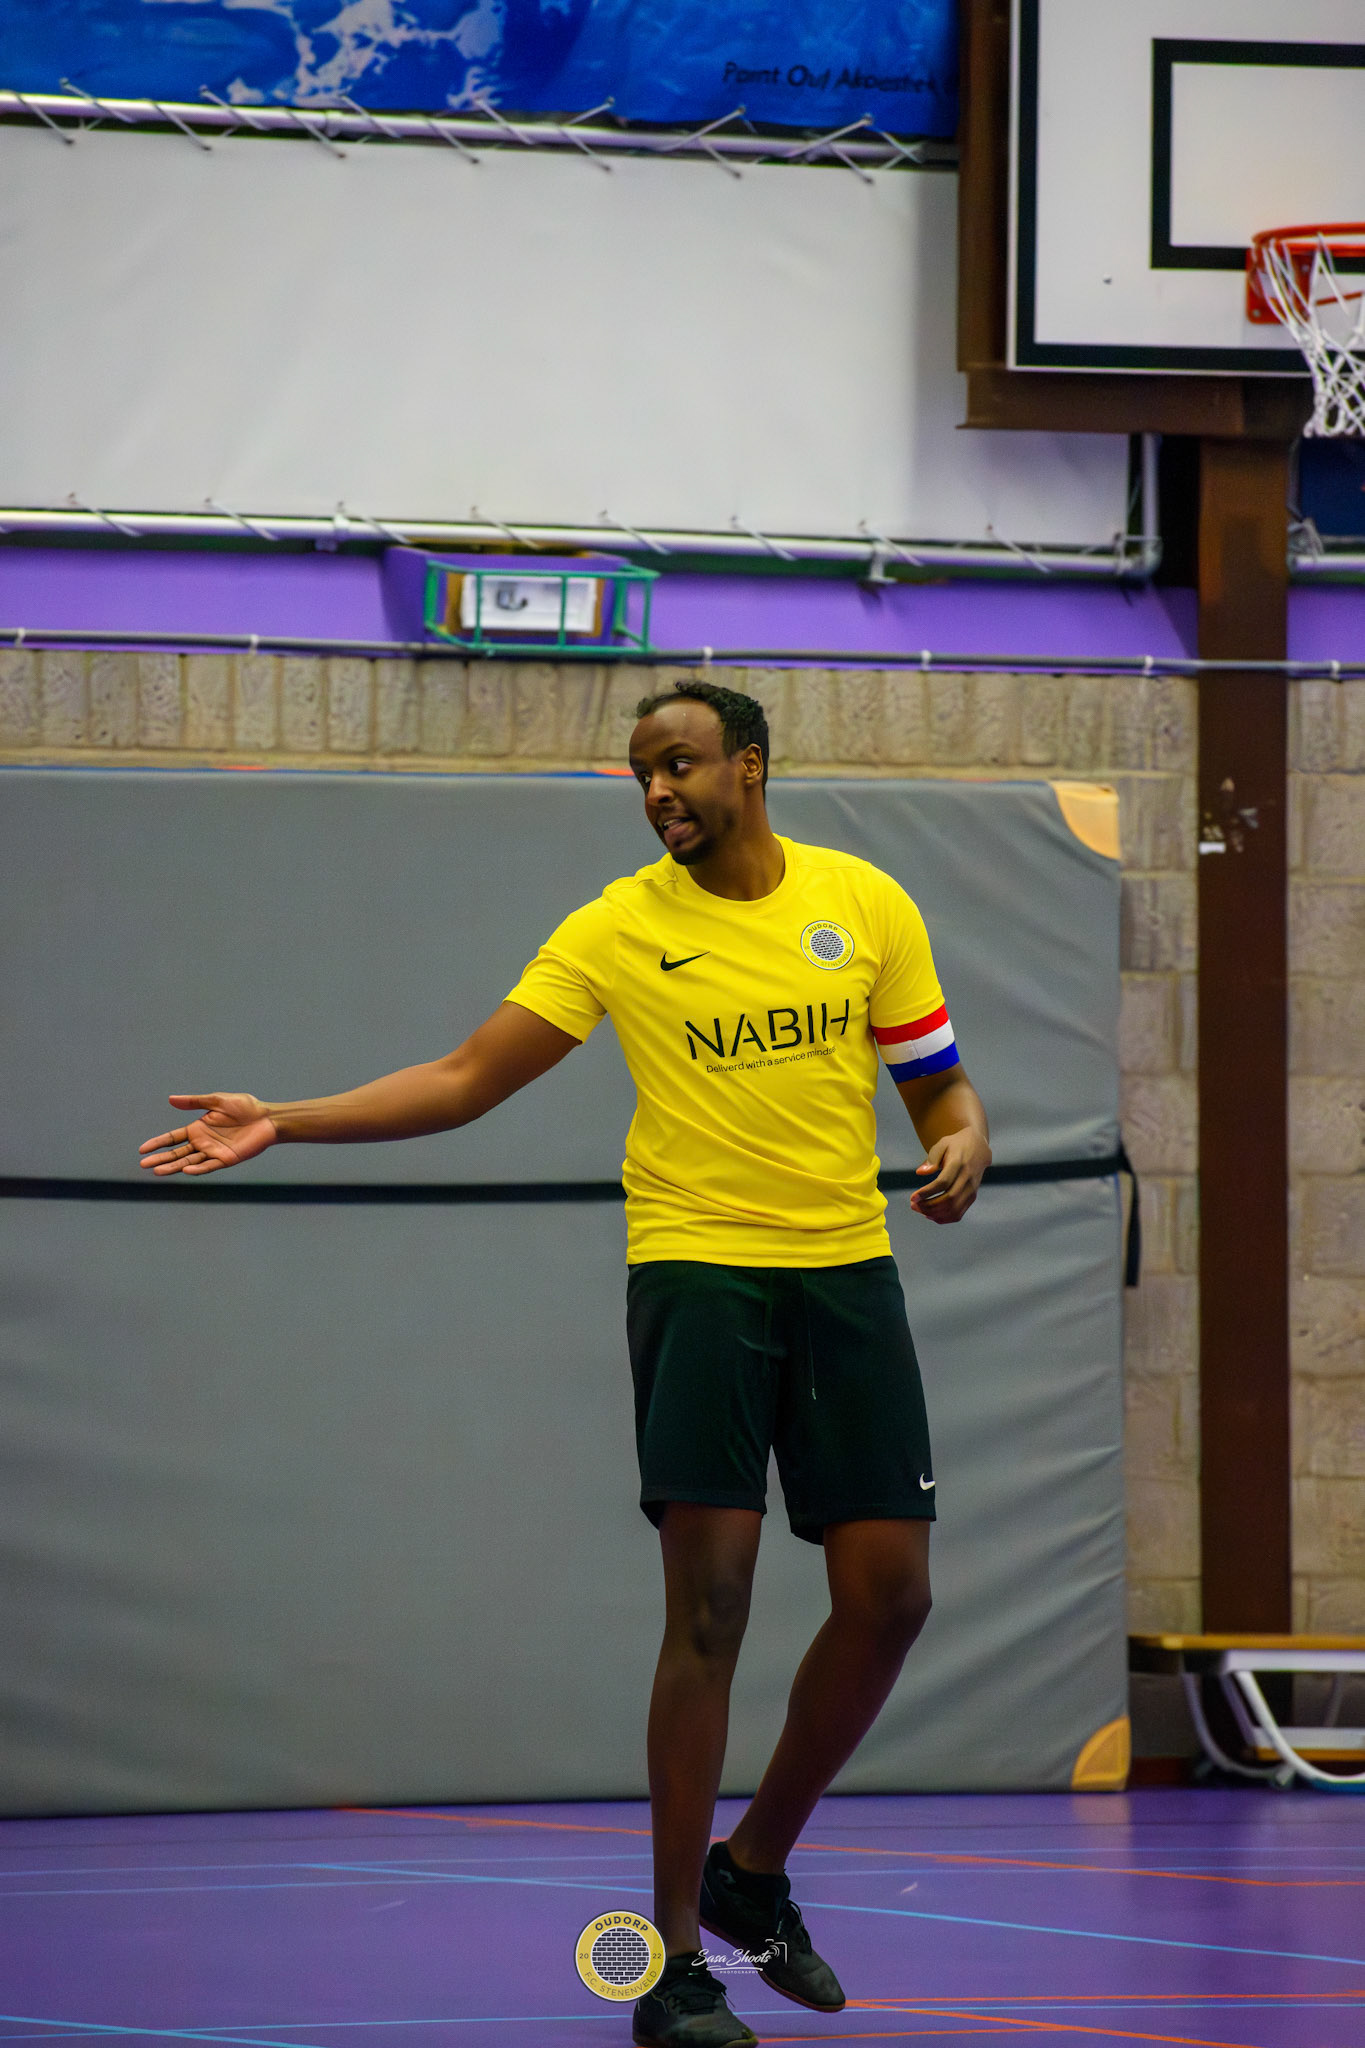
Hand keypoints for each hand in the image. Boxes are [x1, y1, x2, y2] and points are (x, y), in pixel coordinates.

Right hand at [139, 1093, 277, 1176]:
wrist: (267, 1118)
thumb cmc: (245, 1107)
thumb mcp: (217, 1101)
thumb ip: (194, 1102)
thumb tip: (170, 1099)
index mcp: (198, 1128)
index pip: (173, 1138)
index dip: (158, 1143)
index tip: (142, 1150)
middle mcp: (203, 1143)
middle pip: (177, 1153)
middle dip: (160, 1158)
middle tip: (143, 1164)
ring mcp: (214, 1152)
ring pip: (189, 1162)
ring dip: (174, 1167)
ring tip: (157, 1171)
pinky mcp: (226, 1159)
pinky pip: (209, 1166)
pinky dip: (197, 1169)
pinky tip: (185, 1170)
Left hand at [909, 1127, 990, 1224]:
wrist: (979, 1148)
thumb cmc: (956, 1145)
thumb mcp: (942, 1144)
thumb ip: (931, 1158)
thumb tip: (920, 1172)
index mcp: (959, 1163)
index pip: (943, 1183)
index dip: (927, 1192)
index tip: (913, 1197)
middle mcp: (967, 1178)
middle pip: (949, 1199)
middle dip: (928, 1206)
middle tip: (913, 1205)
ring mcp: (972, 1189)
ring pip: (954, 1209)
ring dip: (935, 1214)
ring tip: (920, 1210)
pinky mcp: (972, 1197)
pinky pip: (959, 1213)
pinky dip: (944, 1218)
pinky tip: (931, 1215)